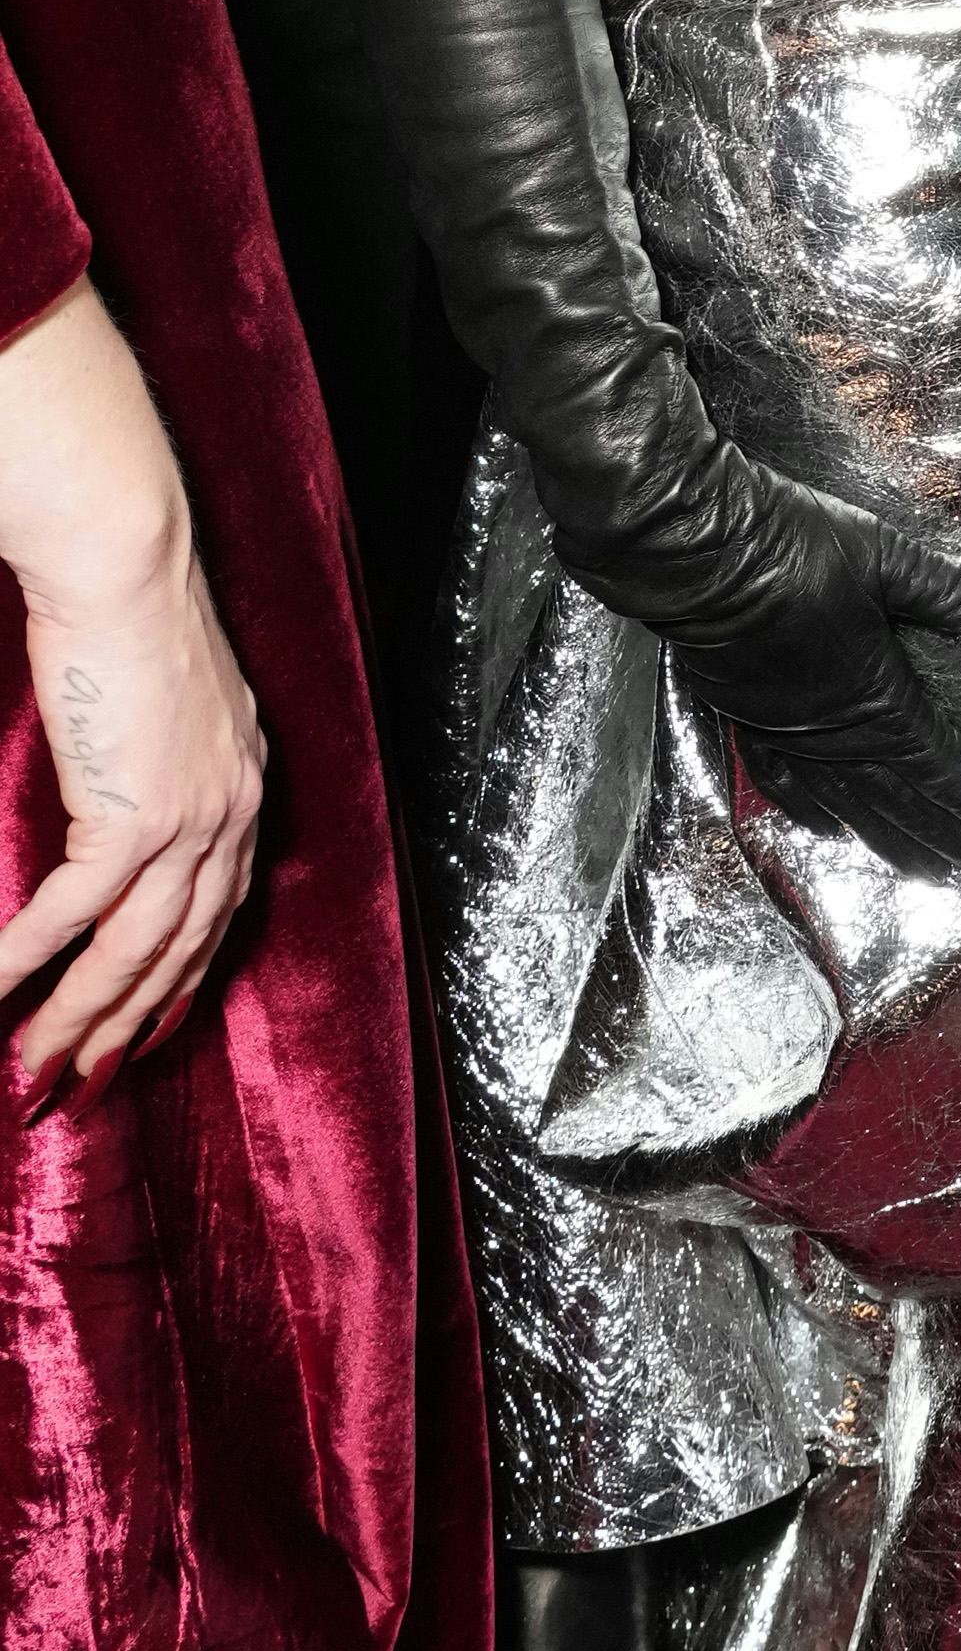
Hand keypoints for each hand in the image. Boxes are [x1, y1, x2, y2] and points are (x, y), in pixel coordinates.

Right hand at [0, 525, 267, 1093]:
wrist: (126, 567)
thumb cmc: (134, 617)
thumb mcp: (175, 704)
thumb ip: (166, 763)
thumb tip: (130, 806)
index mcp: (243, 788)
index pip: (220, 912)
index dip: (183, 982)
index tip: (149, 1033)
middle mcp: (231, 814)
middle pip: (180, 951)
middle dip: (126, 1027)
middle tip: (76, 1083)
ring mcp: (189, 822)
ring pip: (131, 953)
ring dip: (76, 1020)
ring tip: (29, 1070)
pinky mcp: (133, 817)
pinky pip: (71, 915)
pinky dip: (28, 961)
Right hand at [569, 441, 960, 875]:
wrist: (683, 546)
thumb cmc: (794, 546)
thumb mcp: (902, 562)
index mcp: (875, 705)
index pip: (952, 774)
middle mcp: (829, 737)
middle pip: (903, 807)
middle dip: (954, 841)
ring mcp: (780, 732)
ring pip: (847, 808)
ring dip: (895, 842)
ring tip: (932, 870)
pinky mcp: (742, 717)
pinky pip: (785, 787)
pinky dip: (816, 814)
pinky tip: (825, 826)